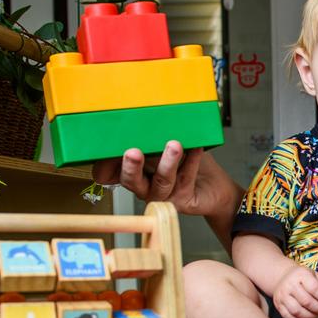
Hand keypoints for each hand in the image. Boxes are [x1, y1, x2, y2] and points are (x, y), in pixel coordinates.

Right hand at [92, 141, 229, 215]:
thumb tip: (143, 117)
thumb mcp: (164, 143)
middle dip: (131, 166)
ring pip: (161, 181)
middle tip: (133, 152)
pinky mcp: (181, 200)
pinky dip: (191, 162)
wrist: (213, 186)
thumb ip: (151, 136)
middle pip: (131, 180)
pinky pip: (185, 180)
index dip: (104, 166)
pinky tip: (196, 149)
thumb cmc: (186, 162)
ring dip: (167, 162)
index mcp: (133, 171)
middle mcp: (143, 185)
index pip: (108, 173)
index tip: (106, 150)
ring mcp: (162, 195)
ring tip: (174, 146)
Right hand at [273, 265, 317, 317]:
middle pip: (306, 301)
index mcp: (301, 274)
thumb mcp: (314, 275)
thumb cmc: (302, 278)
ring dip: (310, 317)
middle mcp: (289, 284)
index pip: (314, 288)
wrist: (283, 277)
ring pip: (297, 311)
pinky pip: (288, 317)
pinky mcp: (278, 305)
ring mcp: (282, 295)